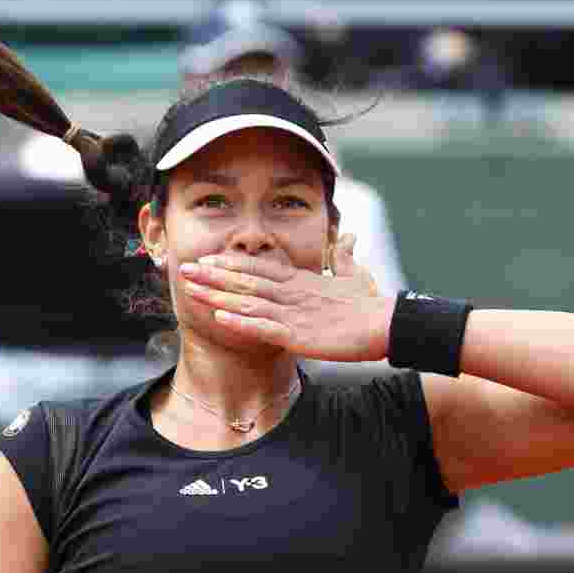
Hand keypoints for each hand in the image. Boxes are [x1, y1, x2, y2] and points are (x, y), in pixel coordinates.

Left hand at [179, 234, 394, 361]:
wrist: (389, 323)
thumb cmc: (373, 303)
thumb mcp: (355, 275)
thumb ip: (344, 258)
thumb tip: (348, 238)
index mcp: (301, 281)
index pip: (259, 268)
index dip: (231, 263)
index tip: (208, 258)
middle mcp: (292, 293)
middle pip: (245, 280)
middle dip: (213, 275)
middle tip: (184, 268)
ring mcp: (293, 313)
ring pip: (248, 301)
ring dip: (217, 296)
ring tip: (190, 291)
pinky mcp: (299, 334)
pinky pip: (263, 328)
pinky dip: (241, 322)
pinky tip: (220, 319)